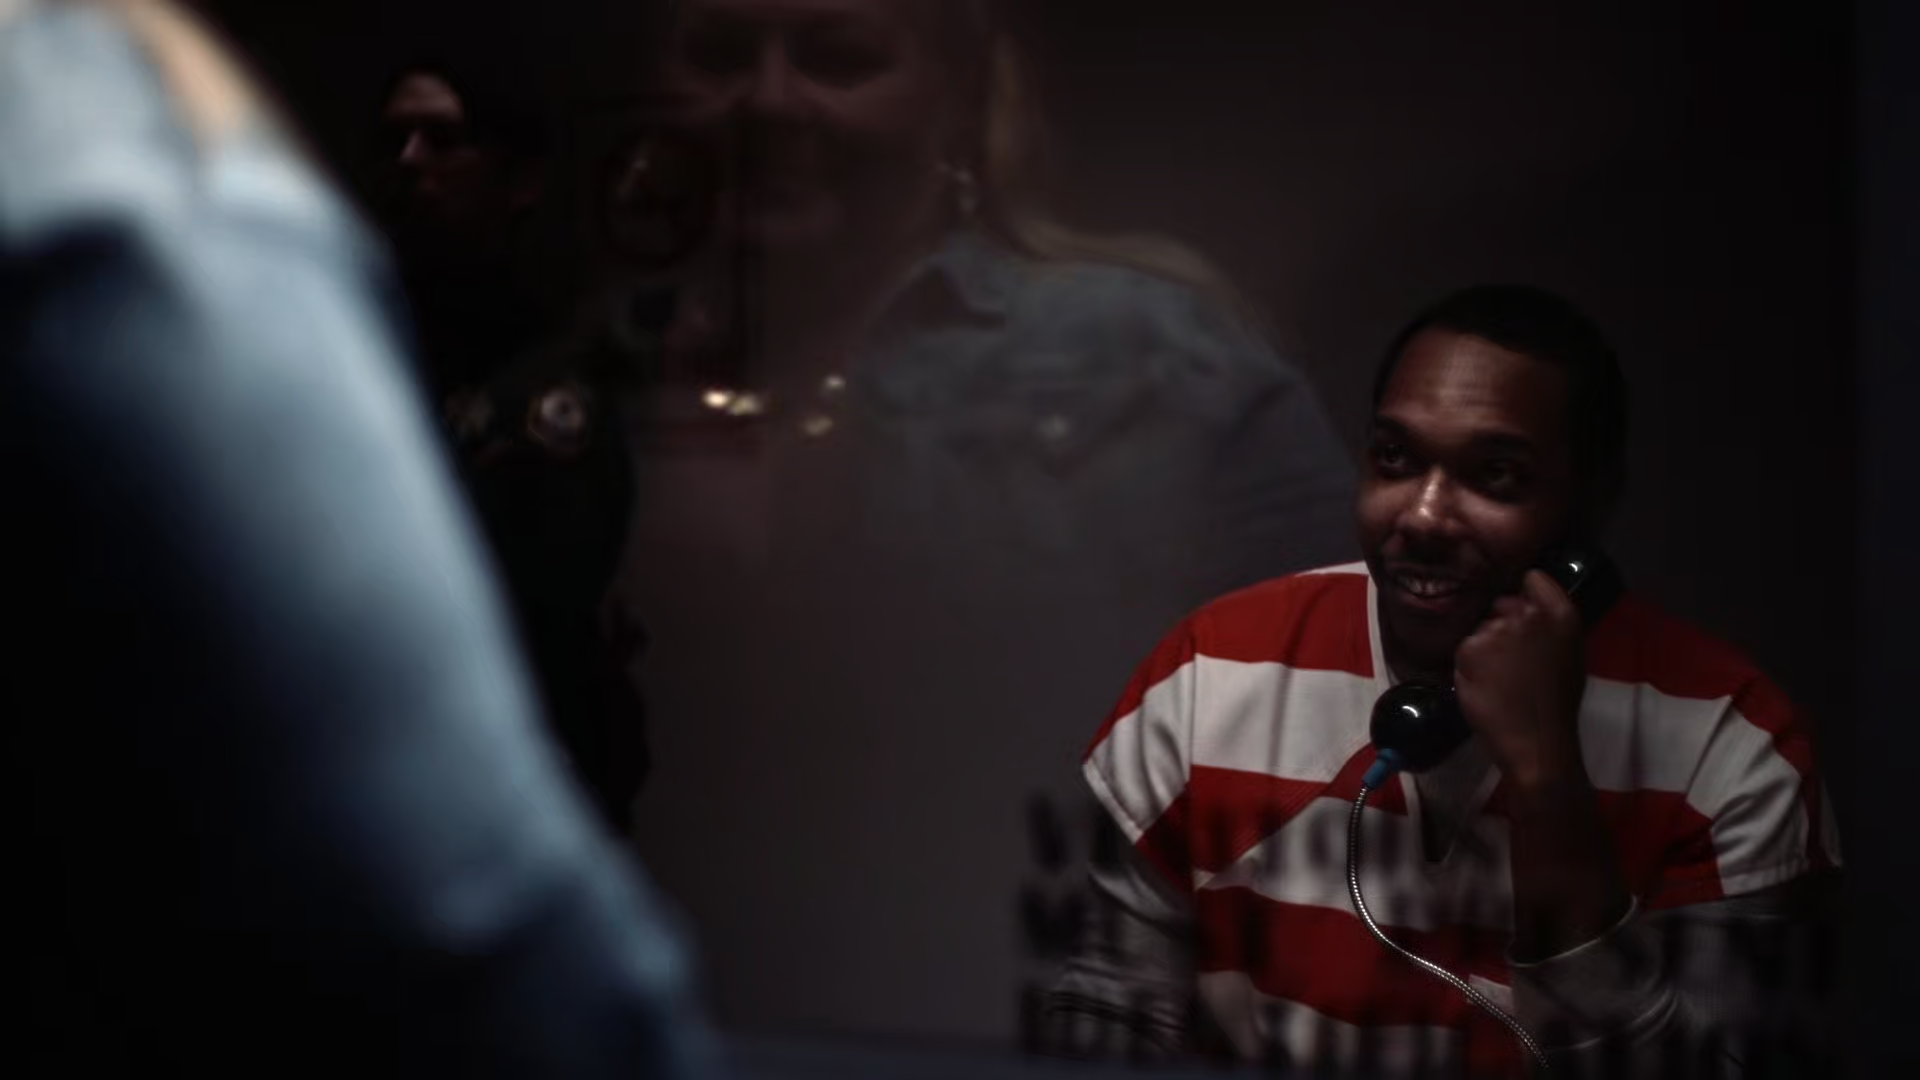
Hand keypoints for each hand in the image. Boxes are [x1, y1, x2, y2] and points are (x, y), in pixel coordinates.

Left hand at [1453, 569, 1589, 790]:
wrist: (1536, 741)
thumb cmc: (1556, 702)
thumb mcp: (1569, 655)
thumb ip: (1549, 624)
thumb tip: (1528, 604)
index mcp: (1561, 615)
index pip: (1533, 579)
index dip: (1526, 593)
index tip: (1525, 610)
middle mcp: (1528, 615)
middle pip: (1502, 603)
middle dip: (1503, 622)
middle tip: (1512, 657)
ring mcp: (1496, 630)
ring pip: (1481, 627)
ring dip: (1485, 645)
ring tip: (1501, 677)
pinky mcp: (1469, 648)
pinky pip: (1465, 647)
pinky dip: (1470, 663)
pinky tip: (1486, 684)